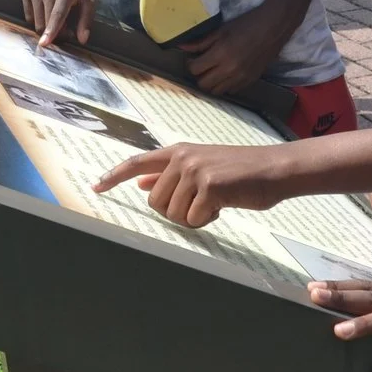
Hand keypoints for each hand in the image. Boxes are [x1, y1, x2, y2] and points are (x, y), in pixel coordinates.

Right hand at [22, 0, 94, 45]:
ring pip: (36, 22)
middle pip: (45, 22)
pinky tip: (45, 8)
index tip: (44, 43)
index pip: (58, 13)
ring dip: (46, 27)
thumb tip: (82, 40)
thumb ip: (86, 20)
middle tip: (65, 29)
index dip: (52, 29)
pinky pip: (29, 16)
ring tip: (55, 18)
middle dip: (55, 33)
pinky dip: (37, 19)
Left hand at [95, 143, 284, 227]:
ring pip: (174, 214)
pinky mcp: (209, 186)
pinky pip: (194, 219)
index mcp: (178, 152)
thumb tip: (142, 183)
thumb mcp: (200, 166)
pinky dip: (208, 220)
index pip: (137, 162)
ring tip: (215, 202)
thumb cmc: (240, 171)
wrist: (275, 169)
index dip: (115, 176)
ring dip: (193, 217)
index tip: (96, 187)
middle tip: (201, 204)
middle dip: (175, 212)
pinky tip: (224, 205)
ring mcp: (195, 171)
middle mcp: (182, 158)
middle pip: (155, 202)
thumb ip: (169, 174)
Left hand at [175, 7, 286, 93]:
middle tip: (202, 66)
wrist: (273, 28)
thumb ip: (201, 42)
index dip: (191, 64)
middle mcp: (229, 69)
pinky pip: (231, 91)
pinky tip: (227, 74)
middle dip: (200, 76)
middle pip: (204, 84)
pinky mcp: (250, 80)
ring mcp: (241, 77)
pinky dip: (226, 85)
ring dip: (212, 83)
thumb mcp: (221, 30)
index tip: (194, 59)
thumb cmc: (246, 25)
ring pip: (217, 91)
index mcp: (220, 54)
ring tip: (214, 71)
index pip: (195, 69)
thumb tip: (181, 47)